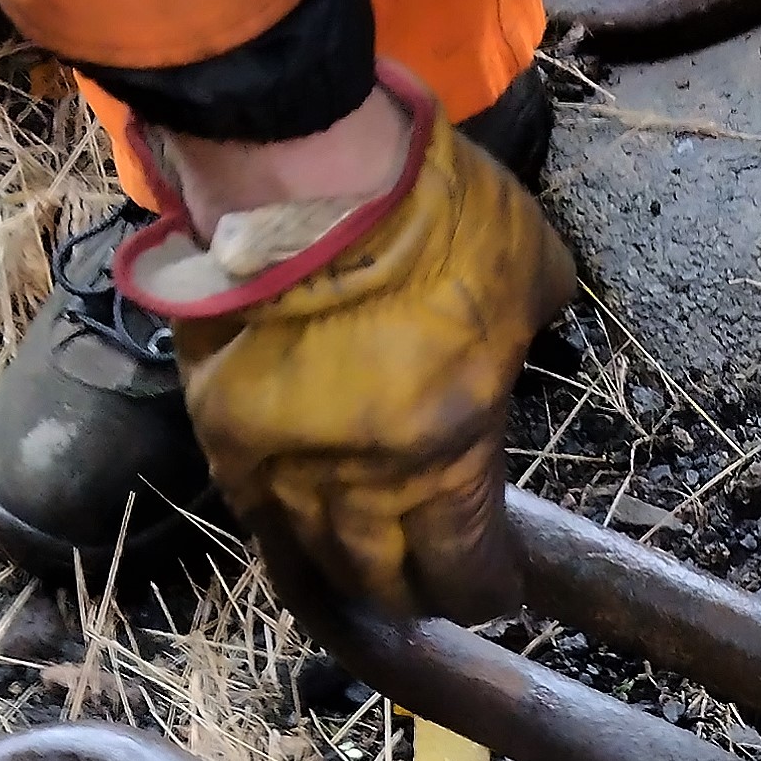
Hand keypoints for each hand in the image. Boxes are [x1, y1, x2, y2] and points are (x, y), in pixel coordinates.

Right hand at [118, 65, 574, 622]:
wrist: (305, 168)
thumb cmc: (432, 214)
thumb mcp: (530, 271)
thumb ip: (535, 322)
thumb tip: (533, 330)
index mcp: (447, 457)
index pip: (467, 574)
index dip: (486, 590)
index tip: (498, 584)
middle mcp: (362, 485)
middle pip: (385, 584)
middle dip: (414, 592)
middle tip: (428, 580)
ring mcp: (285, 465)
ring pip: (315, 559)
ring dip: (345, 572)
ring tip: (364, 571)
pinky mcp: (225, 430)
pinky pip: (254, 511)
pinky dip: (281, 527)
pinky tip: (298, 527)